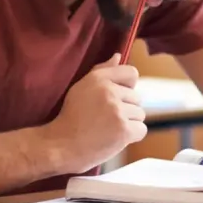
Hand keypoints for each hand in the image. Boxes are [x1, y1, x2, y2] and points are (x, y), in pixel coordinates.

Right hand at [45, 54, 146, 172]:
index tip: (117, 98)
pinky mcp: (123, 130)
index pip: (131, 73)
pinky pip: (141, 129)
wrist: (60, 146)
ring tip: (109, 129)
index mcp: (97, 79)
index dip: (128, 86)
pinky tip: (115, 138)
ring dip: (128, 123)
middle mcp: (109, 91)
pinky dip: (132, 136)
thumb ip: (102, 71)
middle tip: (105, 119)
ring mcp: (117, 111)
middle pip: (137, 97)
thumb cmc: (70, 118)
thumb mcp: (80, 88)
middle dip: (126, 108)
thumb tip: (119, 56)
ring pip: (140, 114)